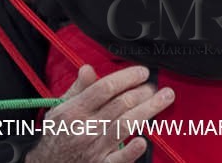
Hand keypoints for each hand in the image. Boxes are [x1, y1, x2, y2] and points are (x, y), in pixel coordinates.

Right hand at [26, 65, 173, 162]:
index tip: (142, 72)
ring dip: (149, 110)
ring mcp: (94, 148)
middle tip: (154, 87)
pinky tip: (144, 139)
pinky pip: (119, 158)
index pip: (105, 88)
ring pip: (125, 125)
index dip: (127, 77)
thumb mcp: (60, 108)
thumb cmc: (57, 135)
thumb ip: (78, 89)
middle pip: (120, 105)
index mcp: (74, 111)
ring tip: (165, 98)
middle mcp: (84, 128)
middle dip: (143, 92)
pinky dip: (132, 150)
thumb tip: (88, 69)